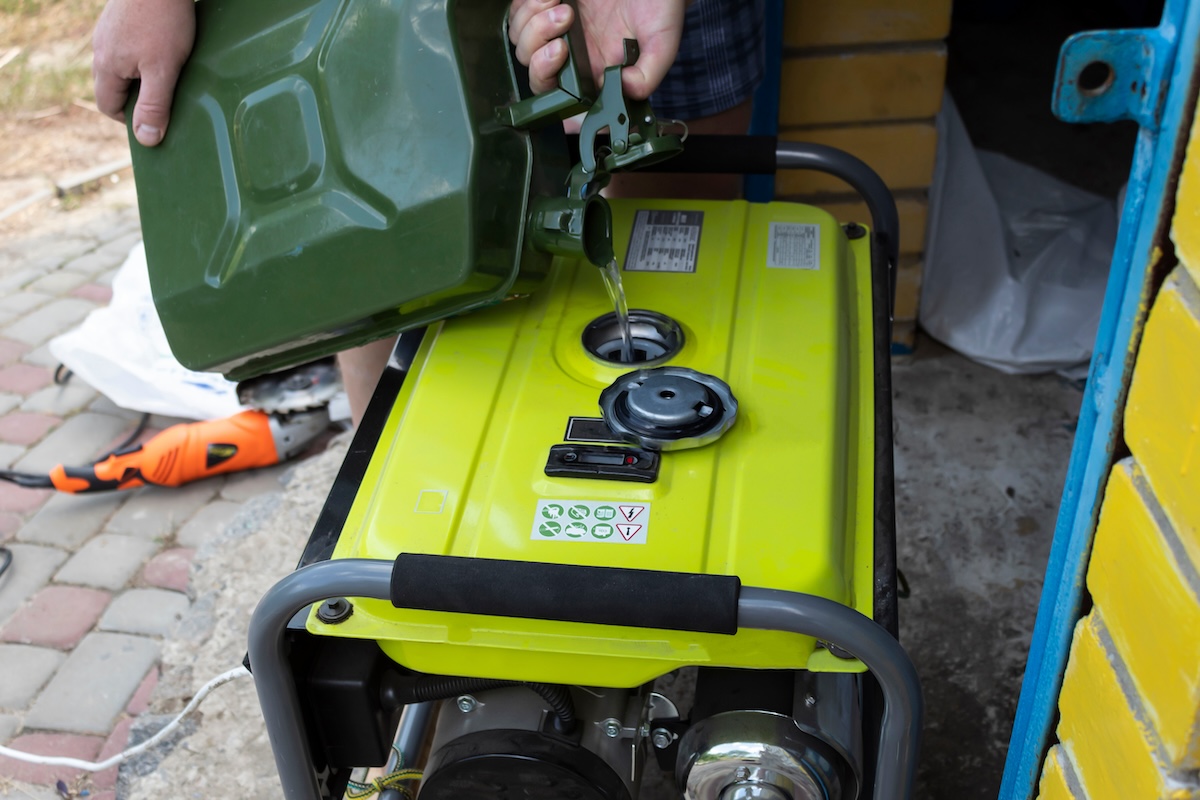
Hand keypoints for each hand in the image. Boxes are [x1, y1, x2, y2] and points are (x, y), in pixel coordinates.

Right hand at [92, 0, 194, 146]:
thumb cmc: (162, 21)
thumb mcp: (163, 70)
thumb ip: (154, 105)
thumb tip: (146, 139)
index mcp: (106, 66)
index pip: (108, 106)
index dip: (130, 119)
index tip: (155, 120)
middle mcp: (101, 49)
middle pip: (113, 86)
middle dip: (137, 98)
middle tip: (165, 98)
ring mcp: (109, 31)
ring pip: (122, 65)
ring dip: (142, 75)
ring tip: (168, 73)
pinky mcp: (122, 18)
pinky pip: (129, 46)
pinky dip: (144, 55)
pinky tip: (165, 48)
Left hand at [508, 0, 685, 99]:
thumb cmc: (659, 5)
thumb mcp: (662, 42)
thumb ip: (648, 74)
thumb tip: (627, 90)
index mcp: (595, 71)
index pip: (557, 93)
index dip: (546, 78)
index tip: (561, 51)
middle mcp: (574, 54)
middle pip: (530, 64)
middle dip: (538, 41)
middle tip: (565, 17)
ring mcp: (559, 29)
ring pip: (519, 39)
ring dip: (533, 19)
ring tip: (562, 5)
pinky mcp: (551, 5)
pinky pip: (520, 12)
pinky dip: (529, 3)